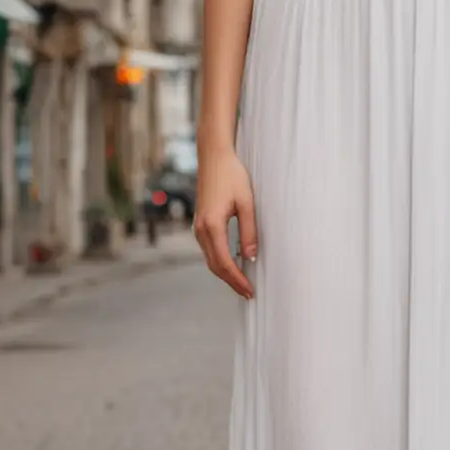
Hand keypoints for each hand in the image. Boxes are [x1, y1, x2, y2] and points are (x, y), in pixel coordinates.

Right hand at [194, 146, 257, 297]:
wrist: (214, 157)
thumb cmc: (232, 175)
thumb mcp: (247, 203)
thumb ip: (249, 231)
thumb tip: (250, 257)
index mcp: (212, 225)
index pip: (224, 262)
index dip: (237, 280)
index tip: (250, 291)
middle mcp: (201, 229)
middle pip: (214, 266)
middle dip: (231, 282)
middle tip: (248, 293)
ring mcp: (198, 227)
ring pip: (210, 259)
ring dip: (225, 273)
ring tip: (242, 283)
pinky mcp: (200, 223)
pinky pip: (208, 250)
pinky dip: (220, 262)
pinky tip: (233, 265)